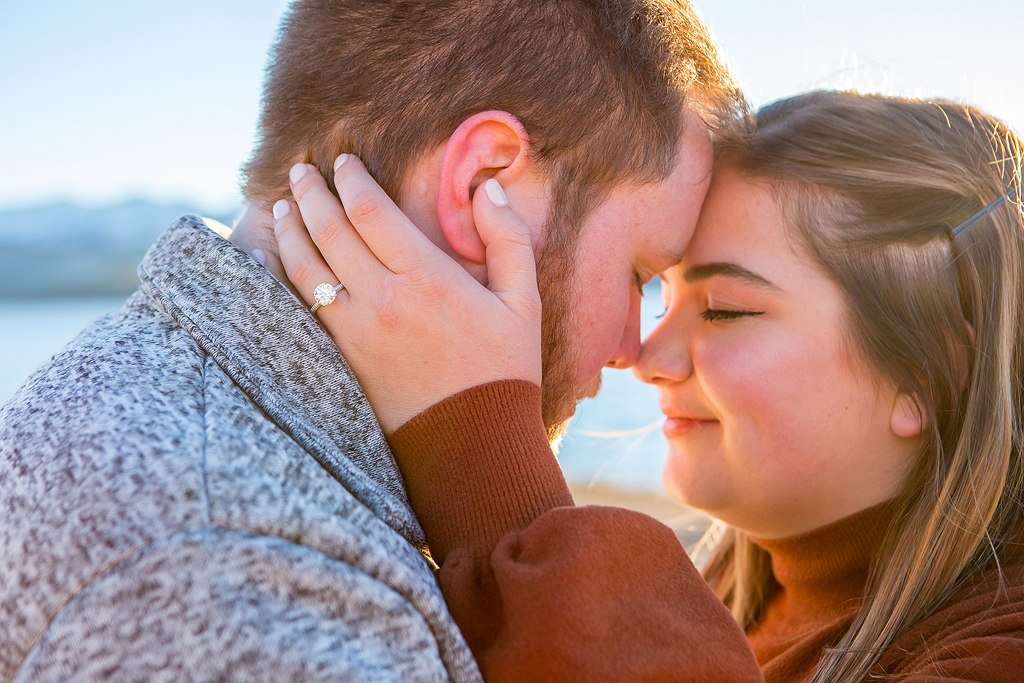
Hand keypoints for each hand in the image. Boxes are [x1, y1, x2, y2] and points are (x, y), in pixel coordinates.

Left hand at [274, 155, 541, 434]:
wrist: (473, 447)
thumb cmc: (503, 371)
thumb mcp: (523, 302)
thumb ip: (508, 238)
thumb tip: (486, 188)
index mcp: (427, 278)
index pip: (370, 210)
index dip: (351, 179)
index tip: (343, 161)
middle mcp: (383, 299)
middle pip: (330, 230)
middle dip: (311, 194)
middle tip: (300, 171)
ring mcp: (355, 332)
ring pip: (306, 267)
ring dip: (289, 230)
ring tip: (282, 207)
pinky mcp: (342, 360)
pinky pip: (299, 309)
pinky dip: (280, 278)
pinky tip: (270, 260)